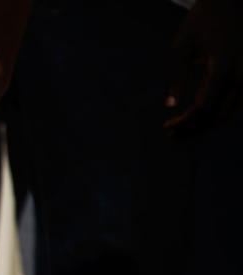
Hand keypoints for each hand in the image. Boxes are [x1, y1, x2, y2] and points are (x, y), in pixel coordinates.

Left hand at [165, 0, 242, 134]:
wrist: (232, 1)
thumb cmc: (203, 20)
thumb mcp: (181, 45)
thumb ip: (175, 76)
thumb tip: (169, 106)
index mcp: (223, 65)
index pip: (204, 108)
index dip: (184, 123)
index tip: (167, 128)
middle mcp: (242, 73)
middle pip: (218, 116)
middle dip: (194, 129)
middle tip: (172, 134)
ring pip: (230, 112)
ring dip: (206, 124)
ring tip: (182, 129)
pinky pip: (236, 103)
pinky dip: (217, 113)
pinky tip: (197, 117)